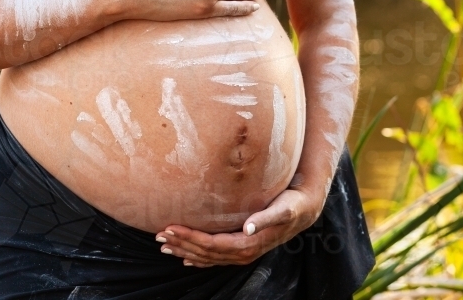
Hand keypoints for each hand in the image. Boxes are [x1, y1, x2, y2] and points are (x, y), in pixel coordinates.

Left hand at [155, 187, 322, 267]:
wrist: (304, 210)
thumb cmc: (293, 204)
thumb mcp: (284, 208)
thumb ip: (266, 218)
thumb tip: (248, 227)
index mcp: (249, 244)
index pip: (212, 245)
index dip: (190, 238)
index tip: (170, 228)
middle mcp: (243, 252)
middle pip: (206, 253)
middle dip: (181, 244)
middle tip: (158, 235)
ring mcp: (242, 252)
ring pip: (207, 256)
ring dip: (185, 251)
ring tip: (164, 244)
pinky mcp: (242, 247)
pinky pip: (215, 257)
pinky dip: (198, 258)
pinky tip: (186, 258)